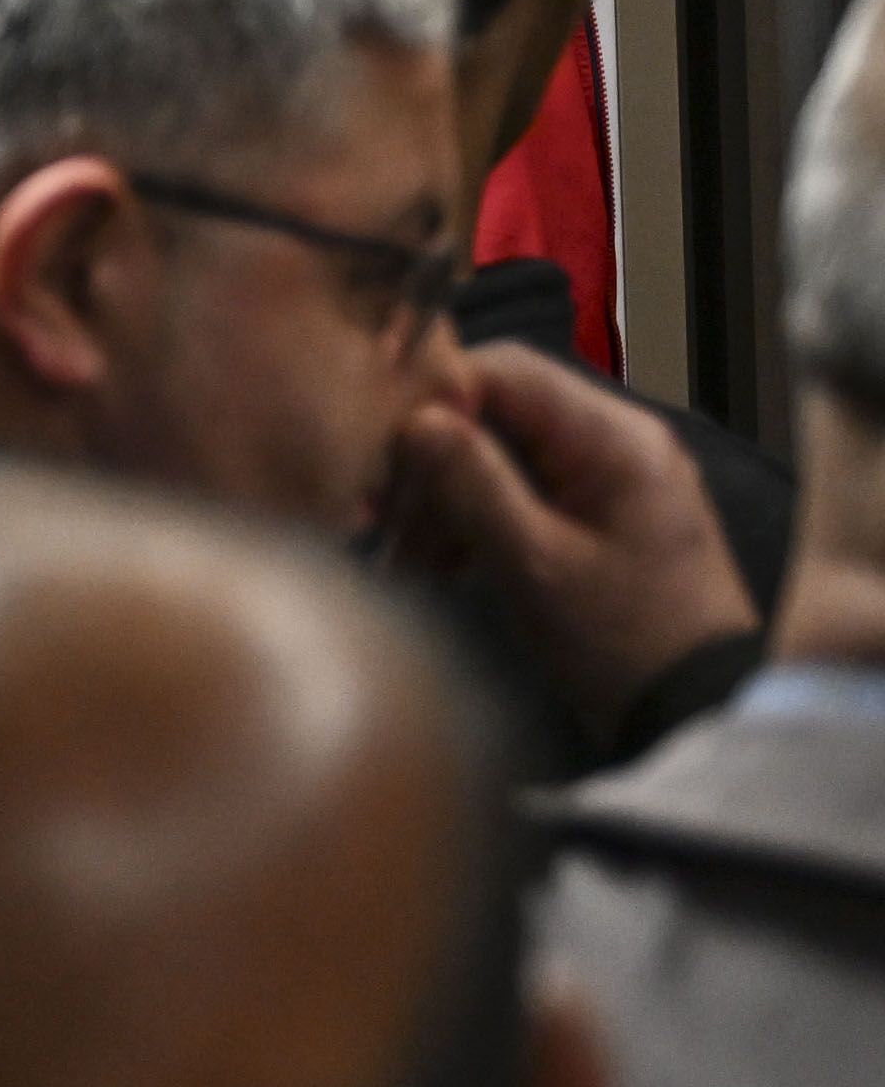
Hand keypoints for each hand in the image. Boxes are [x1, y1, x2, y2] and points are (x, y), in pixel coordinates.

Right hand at [390, 343, 752, 745]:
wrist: (702, 715)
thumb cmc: (621, 641)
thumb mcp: (535, 565)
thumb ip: (474, 483)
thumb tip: (416, 420)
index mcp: (615, 439)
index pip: (505, 371)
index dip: (435, 400)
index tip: (385, 455)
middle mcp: (622, 442)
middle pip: (502, 414)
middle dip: (437, 463)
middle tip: (384, 519)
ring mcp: (619, 480)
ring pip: (508, 455)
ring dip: (452, 498)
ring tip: (410, 559)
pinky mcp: (611, 517)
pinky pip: (531, 492)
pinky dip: (484, 520)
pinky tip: (445, 565)